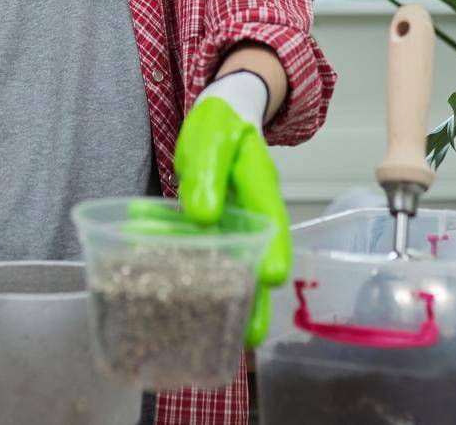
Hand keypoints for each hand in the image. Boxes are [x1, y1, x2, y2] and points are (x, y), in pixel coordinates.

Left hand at [174, 78, 291, 346]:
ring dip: (231, 296)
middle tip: (253, 336)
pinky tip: (181, 299)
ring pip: (234, 262)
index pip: (270, 217)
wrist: (217, 116)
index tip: (272, 278)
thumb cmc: (219, 124)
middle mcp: (251, 208)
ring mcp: (233, 220)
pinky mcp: (213, 226)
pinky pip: (205, 252)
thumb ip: (206, 173)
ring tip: (231, 338)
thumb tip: (202, 215)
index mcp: (259, 183)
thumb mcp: (209, 139)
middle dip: (256, 295)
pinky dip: (194, 272)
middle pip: (259, 254)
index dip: (273, 247)